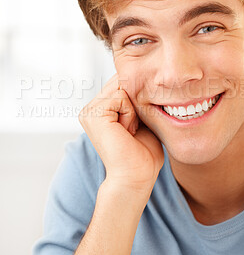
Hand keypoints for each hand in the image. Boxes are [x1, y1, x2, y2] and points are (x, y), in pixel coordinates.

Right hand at [78, 74, 163, 193]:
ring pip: (122, 88)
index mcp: (100, 110)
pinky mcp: (93, 114)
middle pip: (121, 83)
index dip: (137, 98)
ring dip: (133, 109)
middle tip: (133, 129)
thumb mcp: (140, 118)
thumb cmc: (143, 153)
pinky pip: (120, 96)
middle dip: (135, 102)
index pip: (121, 84)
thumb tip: (138, 76)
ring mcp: (89, 111)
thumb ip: (135, 98)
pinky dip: (130, 114)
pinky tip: (126, 132)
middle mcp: (91, 109)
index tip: (137, 125)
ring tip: (129, 131)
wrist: (136, 178)